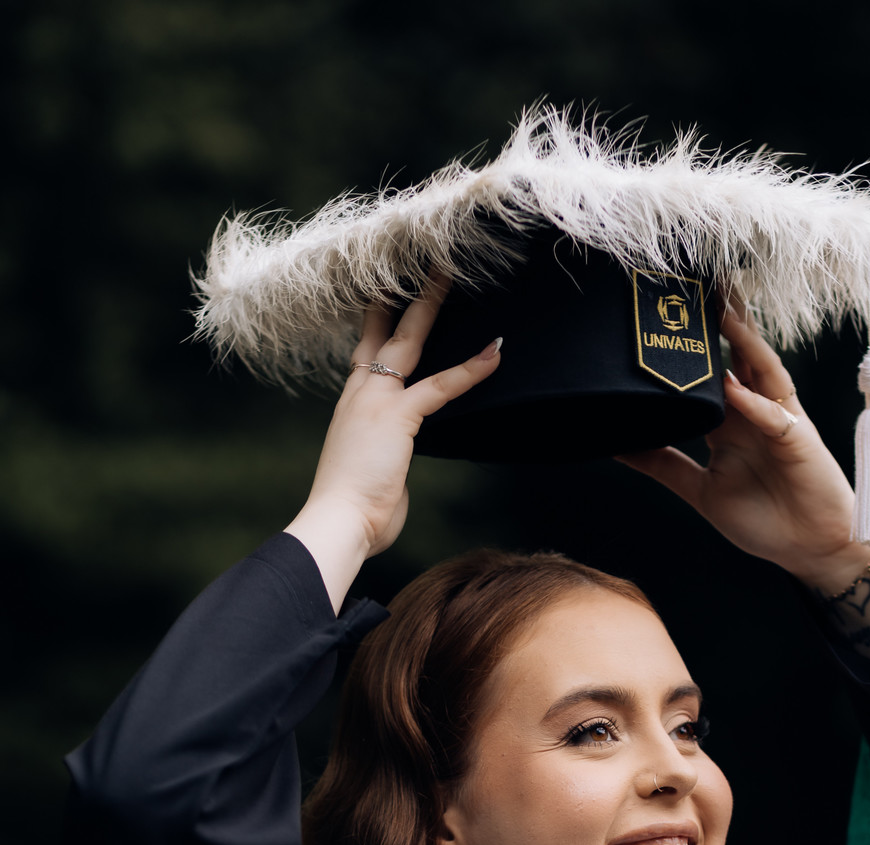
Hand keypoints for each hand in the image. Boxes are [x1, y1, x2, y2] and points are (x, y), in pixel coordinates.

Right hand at [286, 287, 499, 611]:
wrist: (337, 521)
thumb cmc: (353, 508)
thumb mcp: (370, 471)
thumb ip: (384, 458)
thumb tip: (393, 470)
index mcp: (354, 403)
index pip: (367, 348)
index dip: (379, 316)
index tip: (388, 288)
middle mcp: (362, 393)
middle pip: (386, 332)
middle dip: (404, 295)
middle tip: (423, 261)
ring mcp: (377, 401)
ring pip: (410, 342)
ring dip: (431, 306)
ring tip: (451, 274)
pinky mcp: (398, 417)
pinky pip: (441, 386)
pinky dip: (471, 370)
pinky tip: (495, 351)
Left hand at [618, 306, 869, 593]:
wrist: (809, 548)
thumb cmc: (763, 520)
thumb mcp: (700, 491)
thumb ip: (664, 466)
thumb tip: (618, 447)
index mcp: (729, 422)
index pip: (706, 373)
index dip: (689, 347)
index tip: (662, 316)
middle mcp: (753, 412)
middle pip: (736, 356)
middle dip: (719, 321)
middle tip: (695, 282)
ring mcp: (778, 420)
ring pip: (761, 369)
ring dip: (742, 341)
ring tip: (720, 309)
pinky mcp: (799, 439)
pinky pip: (774, 414)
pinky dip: (753, 402)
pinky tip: (734, 390)